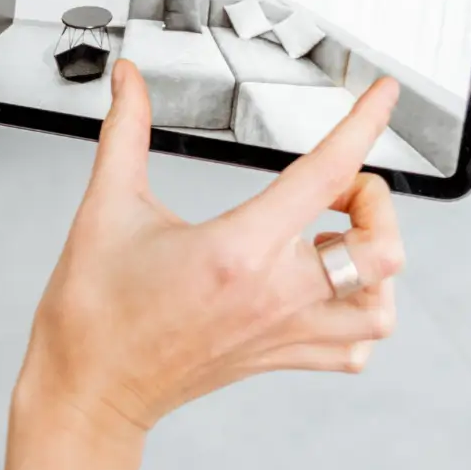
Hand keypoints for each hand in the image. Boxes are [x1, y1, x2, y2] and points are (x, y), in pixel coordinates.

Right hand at [15, 60, 407, 438]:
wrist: (88, 389)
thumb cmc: (94, 312)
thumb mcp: (108, 206)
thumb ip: (125, 132)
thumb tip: (127, 80)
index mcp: (238, 249)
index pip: (327, 173)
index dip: (364, 124)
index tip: (382, 96)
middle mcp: (274, 295)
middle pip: (381, 250)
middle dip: (375, 204)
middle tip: (339, 188)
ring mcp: (283, 333)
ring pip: (379, 310)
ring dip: (376, 265)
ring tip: (341, 240)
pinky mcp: (279, 358)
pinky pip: (352, 350)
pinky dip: (359, 317)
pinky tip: (331, 291)